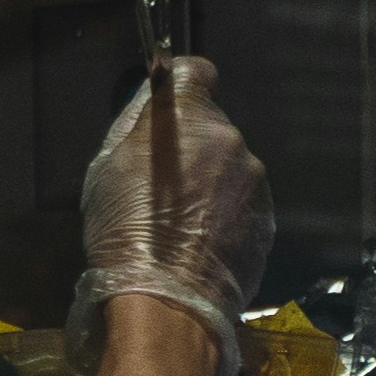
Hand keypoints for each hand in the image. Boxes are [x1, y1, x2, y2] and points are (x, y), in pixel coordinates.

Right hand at [76, 51, 270, 375]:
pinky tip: (201, 244)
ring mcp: (255, 182)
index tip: (169, 106)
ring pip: (230, 168)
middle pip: (212, 128)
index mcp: (189, 118)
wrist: (168, 302)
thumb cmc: (127, 233)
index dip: (180, 85)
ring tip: (182, 225)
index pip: (195, 72)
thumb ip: (137, 123)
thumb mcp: (107, 168)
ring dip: (211, 184)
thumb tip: (155, 95)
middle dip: (191, 149)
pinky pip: (243, 204)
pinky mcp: (267, 220)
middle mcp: (232, 140)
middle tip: (161, 188)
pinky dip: (226, 216)